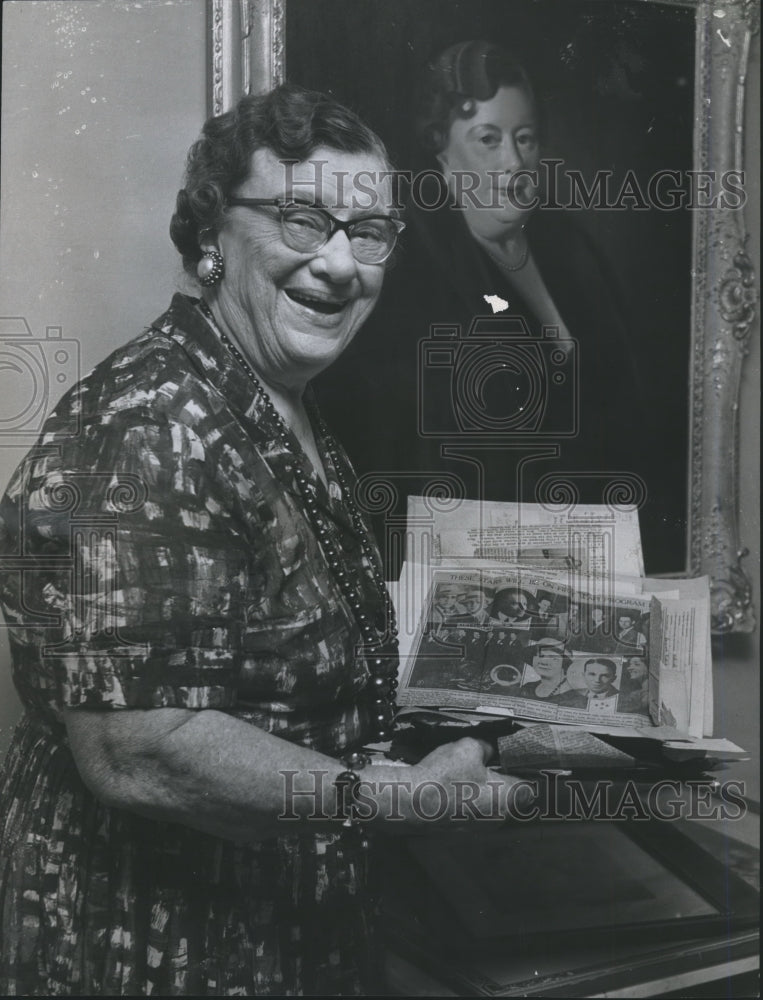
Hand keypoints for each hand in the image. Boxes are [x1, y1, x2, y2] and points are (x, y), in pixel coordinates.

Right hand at [385, 737, 535, 831]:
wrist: (411, 803)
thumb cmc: (444, 775)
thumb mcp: (469, 747)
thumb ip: (487, 748)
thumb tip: (490, 751)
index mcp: (508, 796)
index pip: (530, 786)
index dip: (525, 772)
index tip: (518, 763)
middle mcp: (500, 817)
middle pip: (511, 798)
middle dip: (503, 782)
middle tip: (491, 765)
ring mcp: (482, 829)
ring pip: (492, 807)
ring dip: (485, 794)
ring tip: (468, 776)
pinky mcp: (464, 833)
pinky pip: (474, 815)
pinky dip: (468, 804)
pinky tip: (454, 790)